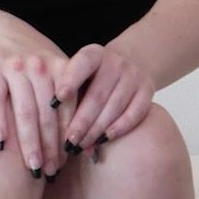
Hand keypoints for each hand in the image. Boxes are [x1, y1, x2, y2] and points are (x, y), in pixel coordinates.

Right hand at [0, 23, 73, 178]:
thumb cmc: (33, 62)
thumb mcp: (55, 71)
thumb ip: (70, 100)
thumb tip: (90, 145)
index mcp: (61, 67)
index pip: (70, 108)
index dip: (69, 136)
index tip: (69, 161)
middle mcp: (40, 66)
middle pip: (48, 114)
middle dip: (51, 146)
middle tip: (51, 171)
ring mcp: (16, 65)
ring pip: (25, 110)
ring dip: (29, 141)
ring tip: (32, 167)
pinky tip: (1, 144)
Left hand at [52, 43, 155, 163]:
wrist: (128, 65)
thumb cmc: (92, 77)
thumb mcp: (78, 73)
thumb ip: (66, 88)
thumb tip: (50, 113)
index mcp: (94, 53)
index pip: (82, 63)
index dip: (69, 81)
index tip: (54, 102)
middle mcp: (116, 62)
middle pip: (97, 94)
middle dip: (81, 121)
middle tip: (68, 141)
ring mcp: (134, 76)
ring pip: (115, 106)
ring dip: (96, 129)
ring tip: (81, 145)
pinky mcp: (148, 90)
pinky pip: (135, 113)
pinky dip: (119, 128)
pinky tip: (104, 139)